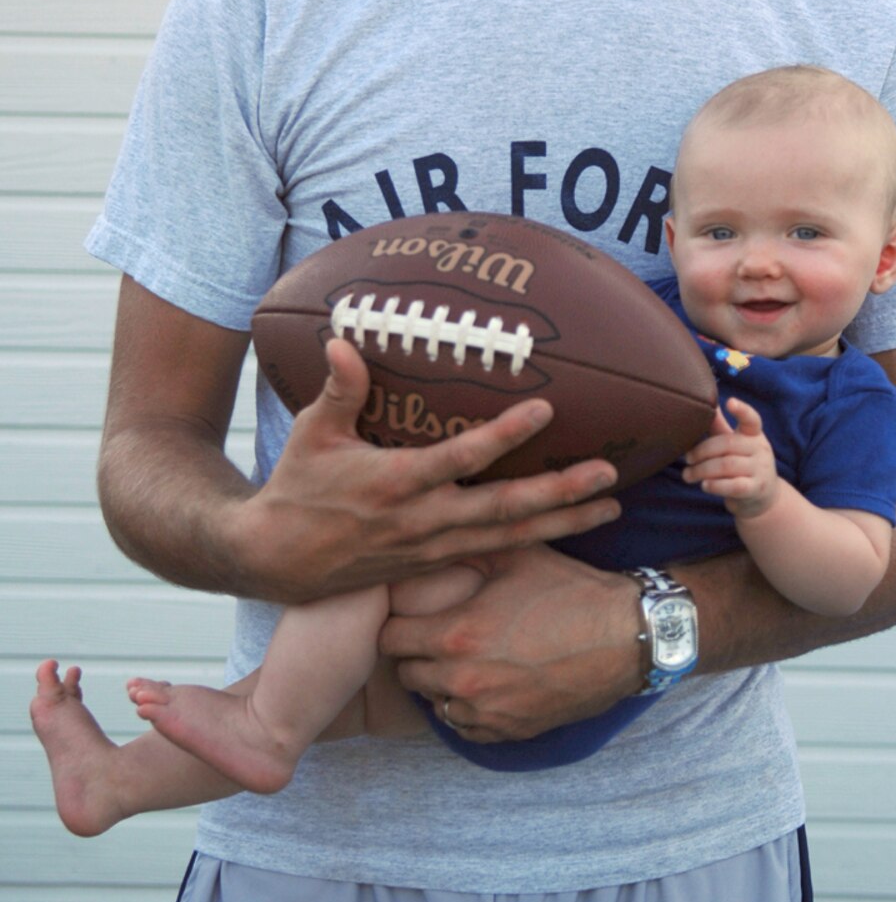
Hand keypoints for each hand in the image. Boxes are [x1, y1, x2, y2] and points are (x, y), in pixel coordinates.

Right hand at [231, 339, 621, 601]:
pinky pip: (494, 553)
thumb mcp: (312, 434)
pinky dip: (534, 543)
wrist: (277, 560)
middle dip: (561, 492)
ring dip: (563, 523)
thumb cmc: (297, 488)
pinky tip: (570, 533)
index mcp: (396, 483)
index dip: (505, 435)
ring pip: (510, 537)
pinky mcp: (435, 564)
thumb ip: (339, 389)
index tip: (545, 408)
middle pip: (505, 508)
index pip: (461, 457)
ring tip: (612, 507)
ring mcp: (434, 547)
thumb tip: (343, 338)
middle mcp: (424, 520)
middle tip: (608, 472)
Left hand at [379, 543, 642, 740]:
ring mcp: (487, 711)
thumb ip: (469, 545)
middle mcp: (464, 680)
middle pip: (405, 673)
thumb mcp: (517, 555)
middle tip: (434, 634)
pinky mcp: (509, 730)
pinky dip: (466, 707)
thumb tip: (437, 528)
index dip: (397, 623)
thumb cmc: (571, 591)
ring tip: (460, 658)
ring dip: (438, 682)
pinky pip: (463, 726)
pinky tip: (485, 683)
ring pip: (432, 702)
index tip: (412, 614)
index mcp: (457, 635)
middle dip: (414, 653)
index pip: (389, 638)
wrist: (626, 637)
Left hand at [682, 398, 777, 517]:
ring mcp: (761, 470)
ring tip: (687, 475)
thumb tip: (706, 402)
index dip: (742, 410)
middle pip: (727, 444)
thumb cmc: (743, 464)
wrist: (764, 497)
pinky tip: (704, 485)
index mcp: (754, 434)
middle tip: (687, 459)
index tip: (730, 401)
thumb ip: (720, 426)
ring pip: (727, 466)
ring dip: (702, 470)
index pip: (752, 419)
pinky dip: (716, 485)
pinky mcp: (756, 489)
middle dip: (702, 451)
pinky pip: (734, 486)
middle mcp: (761, 449)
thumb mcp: (735, 444)